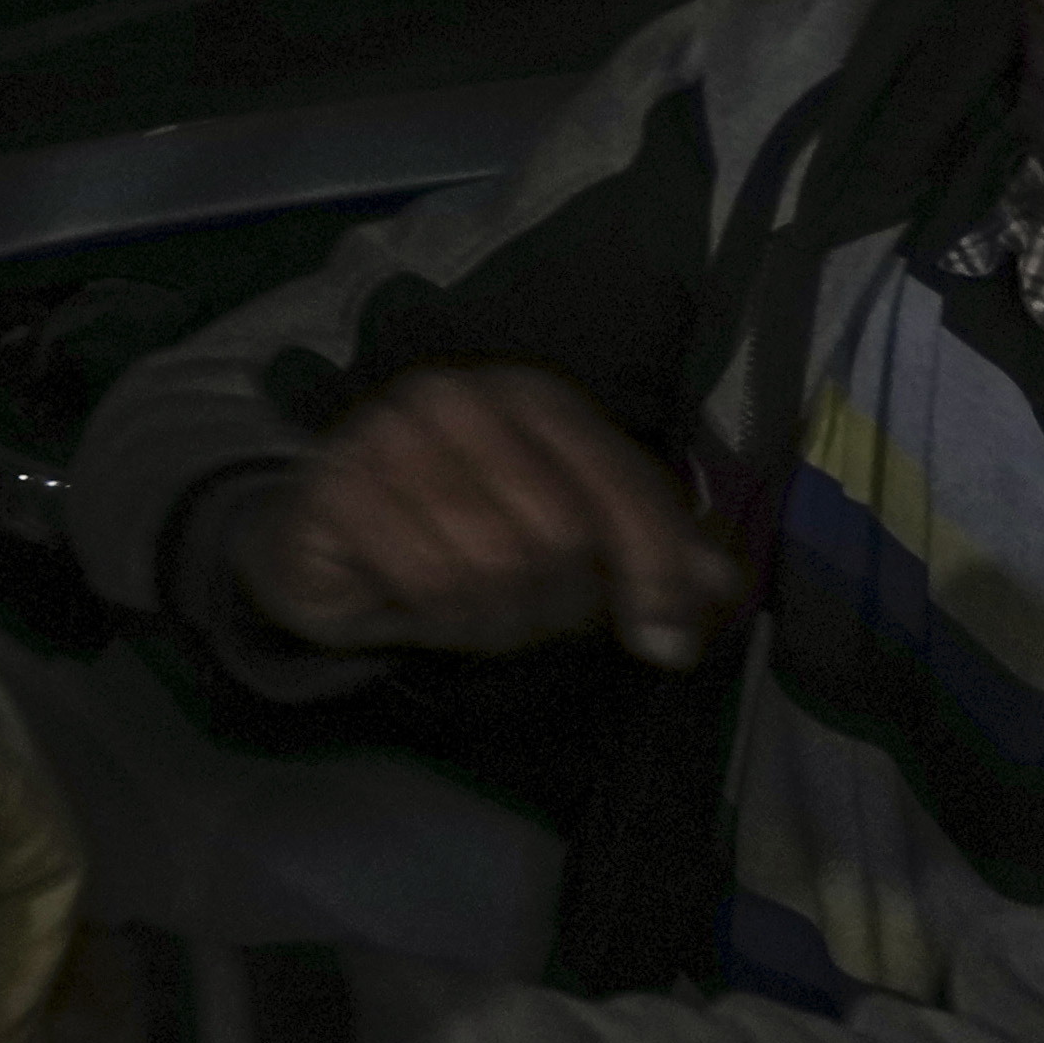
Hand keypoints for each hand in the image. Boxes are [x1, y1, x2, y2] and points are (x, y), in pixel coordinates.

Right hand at [227, 361, 748, 667]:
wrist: (321, 538)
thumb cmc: (456, 532)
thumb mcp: (563, 539)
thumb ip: (645, 551)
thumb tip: (722, 584)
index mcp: (533, 398)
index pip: (620, 485)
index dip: (655, 570)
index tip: (668, 645)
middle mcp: (460, 398)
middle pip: (560, 535)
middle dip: (555, 603)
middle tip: (526, 615)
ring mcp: (389, 434)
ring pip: (492, 564)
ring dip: (491, 619)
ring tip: (467, 611)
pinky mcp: (336, 484)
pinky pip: (424, 580)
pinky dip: (436, 618)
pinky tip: (418, 608)